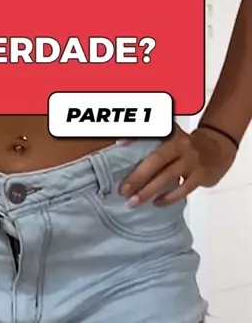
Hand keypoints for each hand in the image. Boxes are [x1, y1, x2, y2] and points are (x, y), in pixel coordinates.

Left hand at [118, 124, 236, 207]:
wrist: (215, 152)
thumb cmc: (182, 146)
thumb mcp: (168, 137)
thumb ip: (149, 141)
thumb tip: (121, 146)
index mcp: (170, 131)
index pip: (151, 132)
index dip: (134, 136)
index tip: (119, 145)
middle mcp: (181, 143)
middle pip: (157, 159)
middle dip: (139, 175)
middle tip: (123, 190)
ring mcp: (192, 159)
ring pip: (168, 176)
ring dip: (149, 190)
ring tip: (134, 201)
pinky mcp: (200, 175)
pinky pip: (183, 188)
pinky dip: (169, 197)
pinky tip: (156, 203)